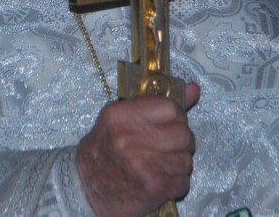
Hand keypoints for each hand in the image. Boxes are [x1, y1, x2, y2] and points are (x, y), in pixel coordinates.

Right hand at [76, 83, 199, 216]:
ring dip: (177, 165)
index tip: (169, 125)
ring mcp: (142, 163)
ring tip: (160, 166)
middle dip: (180, 143)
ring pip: (186, 160)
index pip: (170, 108)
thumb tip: (194, 89)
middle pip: (183, 134)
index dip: (175, 118)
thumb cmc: (105, 151)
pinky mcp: (152, 187)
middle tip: (166, 148)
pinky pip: (183, 182)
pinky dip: (175, 184)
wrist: (84, 189)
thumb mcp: (121, 119)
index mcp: (121, 115)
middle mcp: (129, 138)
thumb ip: (158, 103)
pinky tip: (159, 182)